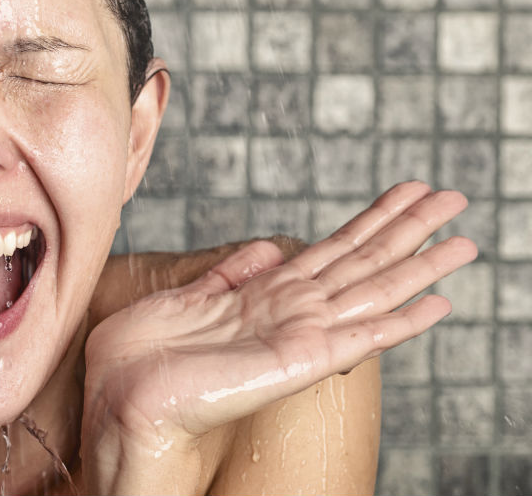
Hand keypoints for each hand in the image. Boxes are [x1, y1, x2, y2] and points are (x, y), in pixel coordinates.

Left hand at [81, 182, 474, 492]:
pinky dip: (401, 321)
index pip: (332, 249)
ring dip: (421, 265)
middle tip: (456, 199)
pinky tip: (438, 304)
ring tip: (466, 240)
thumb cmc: (141, 357)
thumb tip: (264, 250)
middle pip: (364, 262)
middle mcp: (291, 314)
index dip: (371, 219)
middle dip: (410, 229)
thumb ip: (229, 275)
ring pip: (373, 289)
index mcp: (265, 296)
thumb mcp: (186, 298)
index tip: (407, 192)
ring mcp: (299, 336)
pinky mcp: (300, 360)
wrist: (122, 397)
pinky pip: (362, 336)